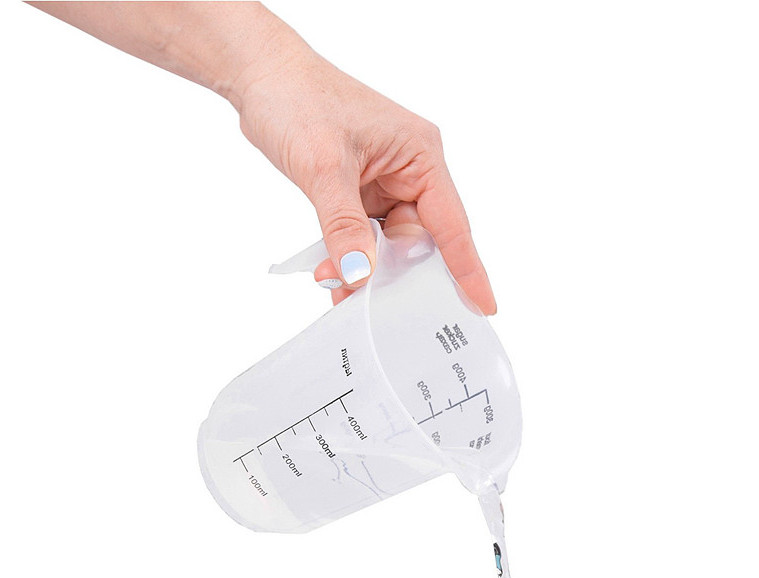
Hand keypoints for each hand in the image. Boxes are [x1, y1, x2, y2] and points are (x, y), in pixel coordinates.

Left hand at [236, 49, 495, 310]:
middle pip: (421, 242)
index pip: (452, 224)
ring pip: (390, 246)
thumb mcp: (323, 166)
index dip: (468, 269)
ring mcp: (386, 184)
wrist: (258, 73)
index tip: (483, 307)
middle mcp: (411, 172)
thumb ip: (343, 225)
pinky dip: (350, 257)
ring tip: (338, 287)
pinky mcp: (362, 193)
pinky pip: (366, 238)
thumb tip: (359, 273)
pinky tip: (331, 271)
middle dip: (396, 274)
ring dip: (366, 268)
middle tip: (375, 304)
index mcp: (421, 156)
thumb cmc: (296, 98)